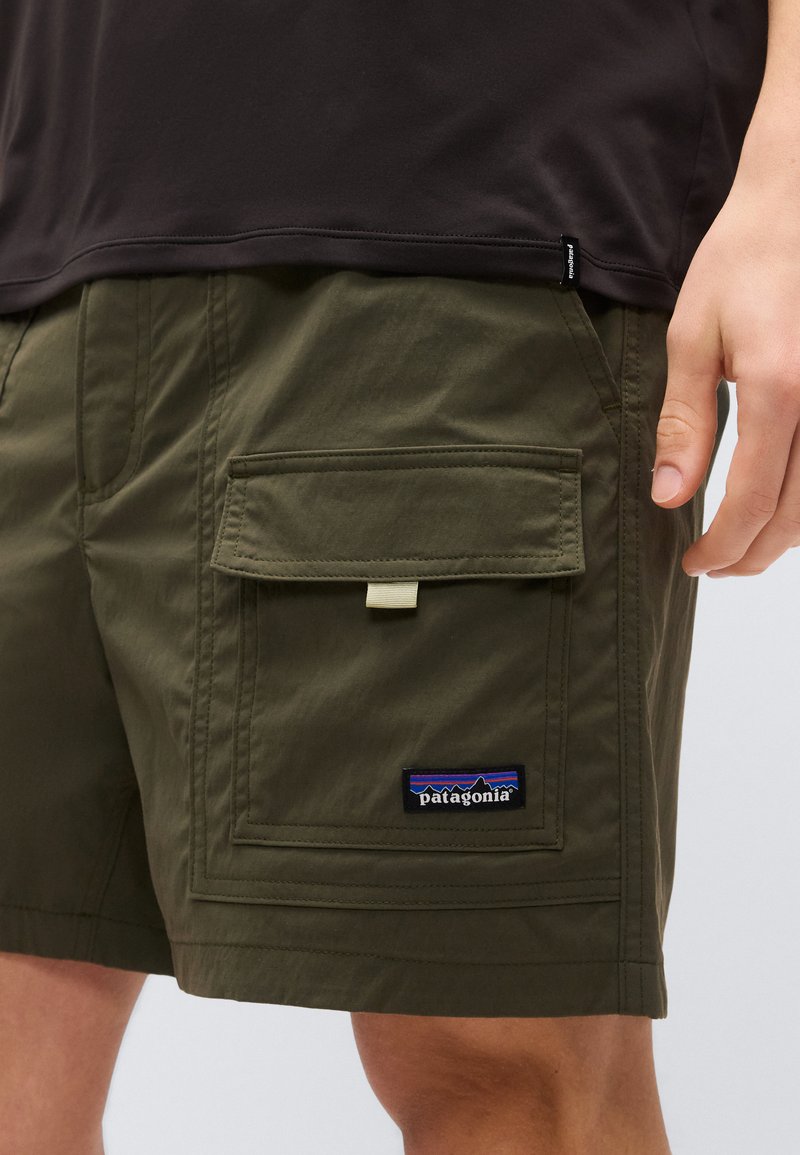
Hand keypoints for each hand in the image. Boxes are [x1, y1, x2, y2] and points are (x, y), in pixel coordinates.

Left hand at [651, 164, 799, 577]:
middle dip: (753, 555)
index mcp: (780, 391)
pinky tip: (781, 506)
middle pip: (798, 516)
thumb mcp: (693, 339)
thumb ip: (684, 423)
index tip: (693, 564)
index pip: (753, 501)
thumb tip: (669, 495)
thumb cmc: (743, 262)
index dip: (723, 546)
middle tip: (713, 568)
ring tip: (745, 550)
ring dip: (786, 538)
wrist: (798, 205)